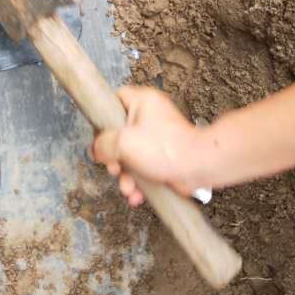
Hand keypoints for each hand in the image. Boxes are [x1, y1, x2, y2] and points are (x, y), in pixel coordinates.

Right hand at [92, 86, 208, 207]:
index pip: (115, 99)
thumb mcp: (124, 142)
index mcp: (142, 102)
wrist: (200, 168)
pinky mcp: (162, 157)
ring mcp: (156, 138)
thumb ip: (103, 144)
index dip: (104, 118)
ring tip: (128, 188)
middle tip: (115, 167)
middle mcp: (149, 117)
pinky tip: (137, 195)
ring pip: (129, 155)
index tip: (101, 136)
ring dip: (125, 175)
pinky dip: (138, 182)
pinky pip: (142, 168)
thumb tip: (95, 150)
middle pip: (118, 134)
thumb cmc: (167, 148)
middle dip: (114, 158)